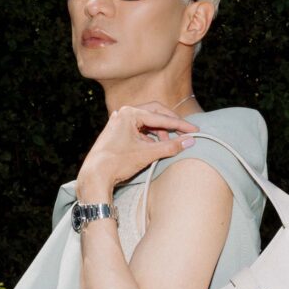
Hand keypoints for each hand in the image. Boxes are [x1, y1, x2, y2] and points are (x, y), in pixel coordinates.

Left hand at [78, 98, 198, 198]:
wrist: (94, 176)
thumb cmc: (117, 163)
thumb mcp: (147, 154)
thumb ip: (170, 147)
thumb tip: (190, 141)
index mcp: (130, 113)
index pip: (161, 117)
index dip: (180, 125)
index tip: (194, 130)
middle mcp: (123, 113)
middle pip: (155, 113)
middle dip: (170, 124)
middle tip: (184, 132)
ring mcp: (119, 121)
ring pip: (147, 122)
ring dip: (160, 132)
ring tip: (168, 145)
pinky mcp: (117, 131)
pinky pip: (139, 129)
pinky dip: (150, 137)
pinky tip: (155, 147)